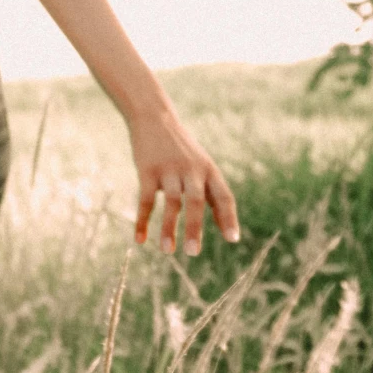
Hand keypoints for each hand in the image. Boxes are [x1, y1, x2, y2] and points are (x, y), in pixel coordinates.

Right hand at [130, 111, 239, 258]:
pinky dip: (142, 221)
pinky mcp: (147, 170)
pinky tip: (140, 240)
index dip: (228, 217)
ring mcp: (169, 169)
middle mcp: (191, 170)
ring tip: (167, 251)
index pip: (223, 196)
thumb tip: (228, 228)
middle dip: (194, 228)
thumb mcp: (202, 166)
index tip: (233, 239)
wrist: (154, 119)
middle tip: (193, 253)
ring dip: (168, 228)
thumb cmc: (182, 149)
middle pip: (196, 201)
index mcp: (209, 170)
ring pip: (170, 203)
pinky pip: (145, 200)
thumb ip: (213, 194)